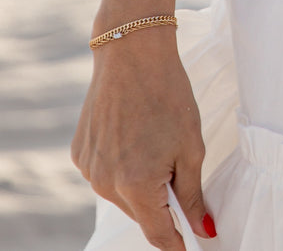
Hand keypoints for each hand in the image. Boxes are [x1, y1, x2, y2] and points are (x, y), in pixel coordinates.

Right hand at [71, 30, 215, 246]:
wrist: (132, 51)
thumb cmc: (168, 95)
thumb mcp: (191, 147)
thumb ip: (193, 195)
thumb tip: (203, 230)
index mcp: (135, 185)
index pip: (158, 233)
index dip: (176, 243)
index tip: (190, 246)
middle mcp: (105, 183)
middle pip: (140, 213)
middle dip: (161, 205)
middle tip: (177, 171)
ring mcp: (88, 169)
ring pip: (121, 195)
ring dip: (140, 185)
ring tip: (154, 144)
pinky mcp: (79, 153)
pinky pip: (105, 174)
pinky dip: (121, 167)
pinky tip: (133, 137)